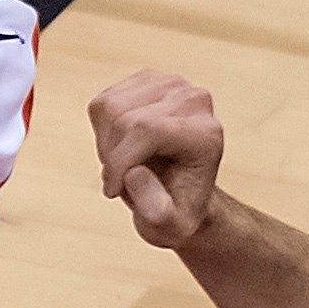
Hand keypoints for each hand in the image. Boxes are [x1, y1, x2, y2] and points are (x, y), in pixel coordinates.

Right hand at [92, 69, 223, 249]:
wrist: (181, 190)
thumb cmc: (176, 210)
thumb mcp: (170, 228)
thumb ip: (157, 212)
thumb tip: (136, 173)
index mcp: (206, 134)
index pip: (147, 129)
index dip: (119, 161)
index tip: (112, 190)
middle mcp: (194, 101)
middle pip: (125, 119)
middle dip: (112, 155)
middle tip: (120, 181)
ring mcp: (171, 84)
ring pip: (109, 108)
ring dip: (105, 143)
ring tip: (123, 164)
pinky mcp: (147, 79)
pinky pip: (103, 103)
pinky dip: (102, 130)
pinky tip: (121, 146)